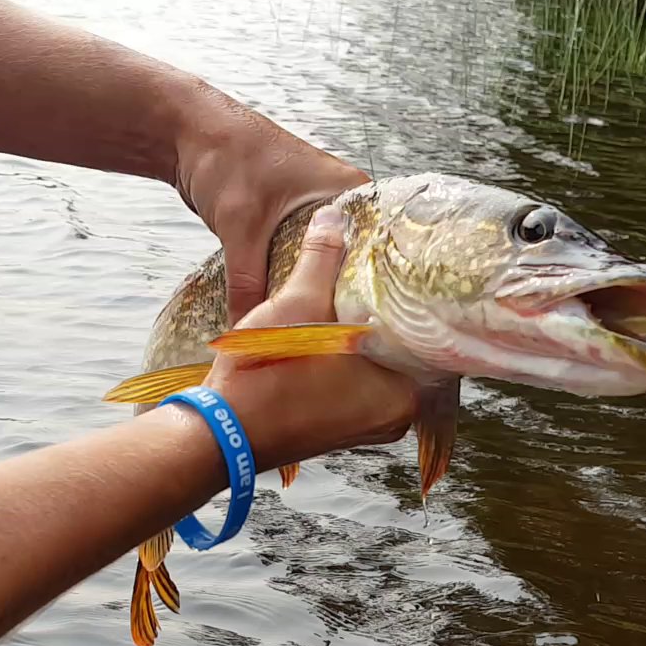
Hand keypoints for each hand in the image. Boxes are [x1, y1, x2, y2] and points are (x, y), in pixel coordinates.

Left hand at [172, 89, 369, 323]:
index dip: (369, 289)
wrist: (189, 133)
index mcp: (351, 191)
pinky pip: (300, 261)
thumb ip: (247, 282)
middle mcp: (342, 203)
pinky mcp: (292, 224)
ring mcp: (316, 214)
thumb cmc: (226, 155)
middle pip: (350, 263)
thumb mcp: (241, 226)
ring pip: (322, 265)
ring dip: (310, 291)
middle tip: (332, 337)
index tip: (361, 324)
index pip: (377, 249)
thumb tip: (247, 329)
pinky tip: (289, 308)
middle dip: (336, 297)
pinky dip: (291, 279)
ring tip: (311, 329)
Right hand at [202, 206, 416, 471]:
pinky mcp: (340, 429)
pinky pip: (356, 385)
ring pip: (376, 367)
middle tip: (374, 274)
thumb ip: (322, 257)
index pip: (425, 333)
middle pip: (399, 349)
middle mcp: (395, 416)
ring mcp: (367, 427)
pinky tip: (331, 332)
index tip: (399, 269)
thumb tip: (336, 213)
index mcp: (404, 392)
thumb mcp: (297, 304)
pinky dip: (346, 360)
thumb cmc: (266, 373)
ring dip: (362, 337)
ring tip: (349, 296)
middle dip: (382, 315)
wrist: (220, 432)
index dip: (407, 297)